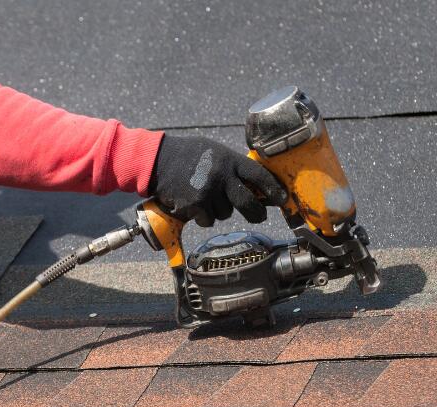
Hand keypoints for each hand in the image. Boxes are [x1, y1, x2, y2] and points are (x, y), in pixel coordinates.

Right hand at [149, 135, 286, 225]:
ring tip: (205, 197)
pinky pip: (208, 220)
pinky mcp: (195, 206)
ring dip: (218, 211)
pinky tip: (193, 204)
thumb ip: (232, 166)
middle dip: (255, 213)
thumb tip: (255, 185)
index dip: (273, 189)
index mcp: (230, 160)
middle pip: (248, 202)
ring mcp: (208, 192)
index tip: (282, 199)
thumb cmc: (187, 155)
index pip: (259, 175)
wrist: (158, 160)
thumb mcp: (214, 152)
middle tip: (258, 217)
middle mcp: (222, 176)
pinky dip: (202, 217)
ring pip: (225, 214)